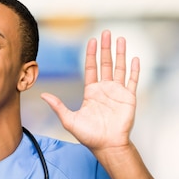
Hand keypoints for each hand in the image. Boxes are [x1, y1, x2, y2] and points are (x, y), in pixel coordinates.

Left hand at [41, 30, 139, 152]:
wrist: (107, 146)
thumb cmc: (89, 136)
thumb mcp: (69, 120)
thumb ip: (58, 106)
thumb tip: (43, 95)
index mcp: (91, 92)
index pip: (91, 68)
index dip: (91, 54)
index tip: (91, 40)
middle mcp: (105, 89)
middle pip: (105, 63)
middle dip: (105, 48)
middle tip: (105, 32)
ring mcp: (118, 92)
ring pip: (119, 68)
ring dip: (120, 54)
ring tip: (120, 39)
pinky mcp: (129, 98)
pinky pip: (133, 81)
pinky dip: (134, 69)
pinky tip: (135, 58)